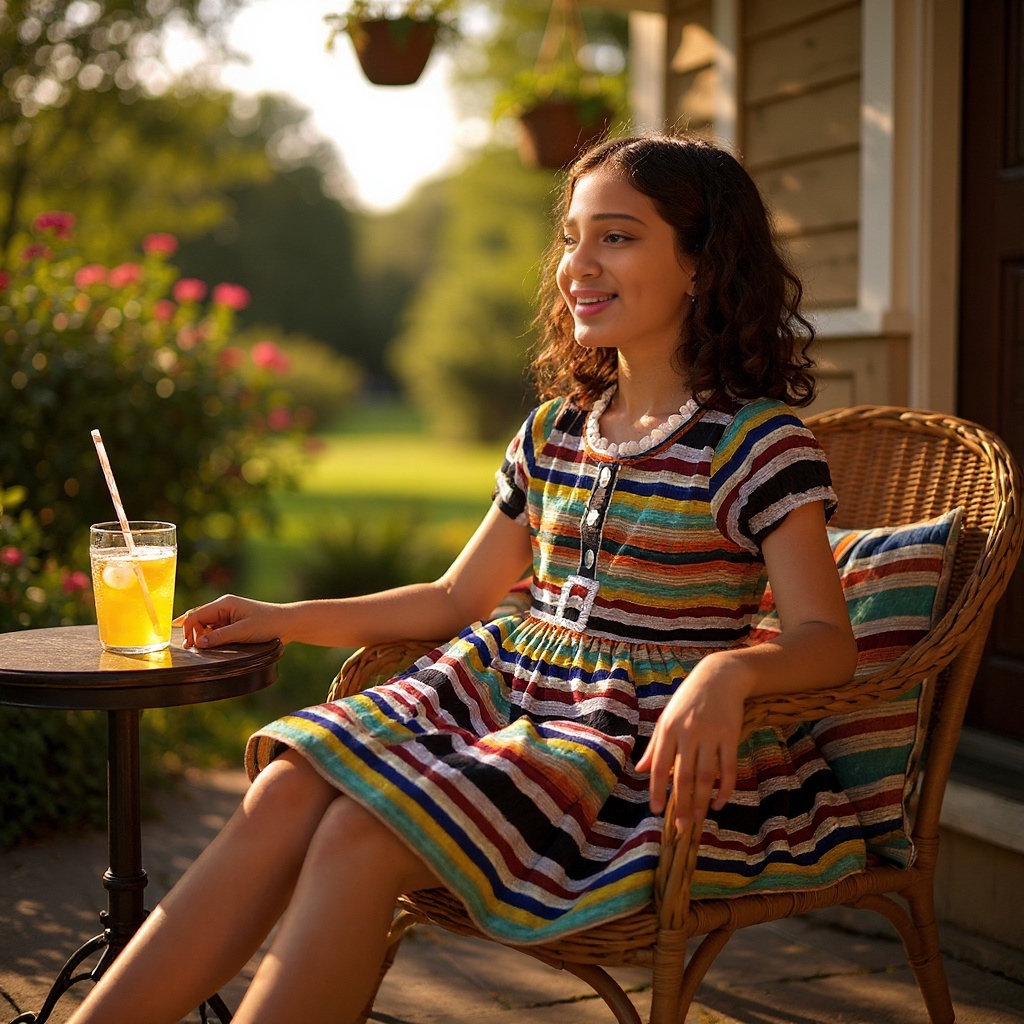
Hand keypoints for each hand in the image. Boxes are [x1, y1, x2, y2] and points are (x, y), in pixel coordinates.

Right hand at [174, 595, 290, 648]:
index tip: (188, 646)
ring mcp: (229, 615)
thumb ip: (220, 637)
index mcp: (224, 604)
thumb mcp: (243, 631)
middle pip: (198, 620)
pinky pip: (216, 630)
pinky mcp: (234, 624)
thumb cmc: (268, 624)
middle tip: (193, 650)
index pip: (196, 615)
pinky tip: (212, 647)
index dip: (188, 630)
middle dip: (193, 633)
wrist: (288, 623)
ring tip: (202, 650)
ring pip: (206, 626)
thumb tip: (198, 643)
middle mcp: (224, 607)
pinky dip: (212, 638)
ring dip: (203, 637)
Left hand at [635, 654, 748, 828]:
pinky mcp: (730, 736)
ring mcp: (710, 735)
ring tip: (698, 820)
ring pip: (705, 775)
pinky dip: (725, 788)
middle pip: (683, 775)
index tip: (656, 811)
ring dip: (702, 801)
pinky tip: (720, 803)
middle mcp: (688, 733)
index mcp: (668, 729)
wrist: (719, 677)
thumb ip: (655, 746)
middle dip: (681, 804)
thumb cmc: (688, 700)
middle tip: (680, 827)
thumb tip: (640, 770)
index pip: (660, 765)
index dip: (658, 789)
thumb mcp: (667, 718)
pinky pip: (728, 768)